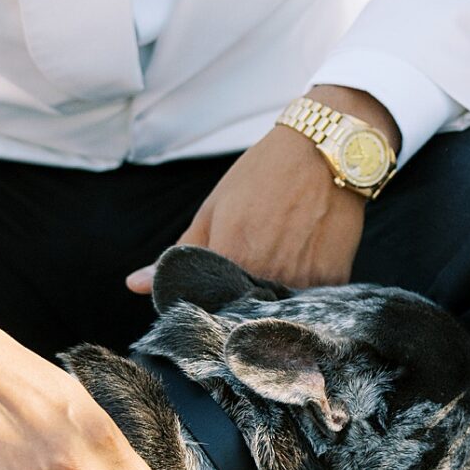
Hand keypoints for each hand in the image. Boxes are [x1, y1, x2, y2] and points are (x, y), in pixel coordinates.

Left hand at [126, 85, 394, 296]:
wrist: (327, 151)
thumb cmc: (263, 174)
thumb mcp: (214, 208)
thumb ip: (178, 253)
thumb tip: (135, 285)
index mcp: (231, 259)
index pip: (206, 309)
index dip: (204, 308)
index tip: (208, 298)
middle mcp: (267, 278)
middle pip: (243, 318)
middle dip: (236, 310)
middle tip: (242, 284)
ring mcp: (304, 283)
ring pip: (278, 315)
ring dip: (269, 307)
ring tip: (275, 271)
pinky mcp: (334, 283)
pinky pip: (311, 307)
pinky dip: (301, 297)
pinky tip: (300, 268)